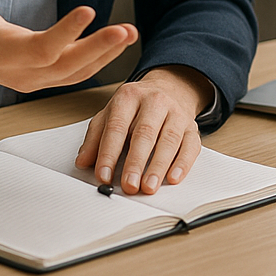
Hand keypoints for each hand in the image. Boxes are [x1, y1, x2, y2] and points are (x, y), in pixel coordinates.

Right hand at [0, 0, 137, 108]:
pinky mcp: (41, 79)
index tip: (89, 10)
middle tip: (126, 30)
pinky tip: (119, 42)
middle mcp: (18, 71)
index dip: (65, 33)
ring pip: (75, 74)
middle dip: (97, 49)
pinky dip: (99, 60)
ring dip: (106, 54)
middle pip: (64, 67)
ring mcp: (31, 80)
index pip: (38, 48)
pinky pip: (75, 74)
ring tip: (131, 32)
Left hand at [75, 65, 214, 194]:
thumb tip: (83, 162)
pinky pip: (191, 145)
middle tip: (129, 185)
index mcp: (129, 97)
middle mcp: (155, 101)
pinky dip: (183, 163)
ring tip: (148, 186)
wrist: (170, 88)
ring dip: (158, 166)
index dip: (109, 153)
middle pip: (145, 133)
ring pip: (169, 140)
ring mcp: (176, 113)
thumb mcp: (110, 115)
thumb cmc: (136, 108)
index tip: (103, 176)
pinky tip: (173, 178)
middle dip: (135, 162)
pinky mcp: (192, 126)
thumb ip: (95, 138)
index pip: (117, 127)